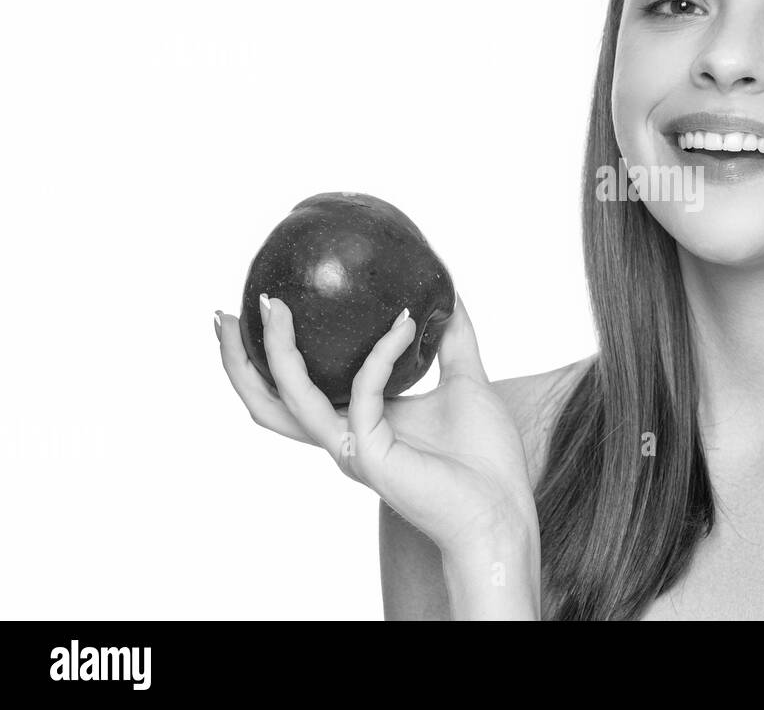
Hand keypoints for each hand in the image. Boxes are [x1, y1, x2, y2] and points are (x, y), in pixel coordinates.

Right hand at [215, 293, 537, 565]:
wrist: (502, 509)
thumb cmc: (484, 458)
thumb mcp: (466, 380)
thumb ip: (452, 338)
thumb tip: (448, 291)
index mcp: (358, 423)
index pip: (295, 392)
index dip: (267, 358)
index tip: (257, 309)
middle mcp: (344, 438)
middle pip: (268, 404)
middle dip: (238, 361)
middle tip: (225, 314)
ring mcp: (352, 450)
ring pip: (289, 402)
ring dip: (276, 353)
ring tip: (274, 308)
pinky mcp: (372, 456)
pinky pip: (364, 393)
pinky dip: (381, 353)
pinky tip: (405, 325)